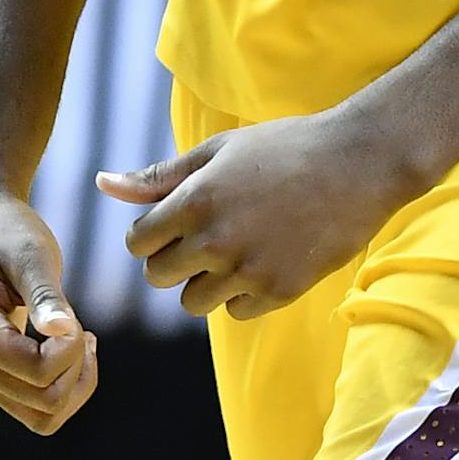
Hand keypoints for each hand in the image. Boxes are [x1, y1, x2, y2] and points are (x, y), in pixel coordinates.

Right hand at [0, 190, 98, 434]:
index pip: (37, 371)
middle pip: (43, 404)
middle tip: (78, 323)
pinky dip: (63, 387)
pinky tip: (71, 348)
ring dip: (73, 386)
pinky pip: (35, 409)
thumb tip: (63, 333)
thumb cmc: (5, 229)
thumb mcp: (30, 251)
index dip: (71, 349)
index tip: (71, 314)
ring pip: (42, 418)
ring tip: (82, 339)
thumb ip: (45, 294)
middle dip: (75, 367)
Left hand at [99, 110, 394, 320]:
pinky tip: (262, 260)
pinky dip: (241, 294)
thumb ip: (159, 176)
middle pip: (158, 277)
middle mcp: (215, 240)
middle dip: (170, 259)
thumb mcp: (217, 151)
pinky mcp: (280, 292)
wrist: (355, 164)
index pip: (138, 241)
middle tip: (201, 234)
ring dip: (204, 281)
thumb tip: (102, 184)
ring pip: (193, 302)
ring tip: (234, 247)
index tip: (171, 222)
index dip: (149, 233)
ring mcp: (248, 270)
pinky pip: (236, 312)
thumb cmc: (282, 147)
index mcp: (195, 199)